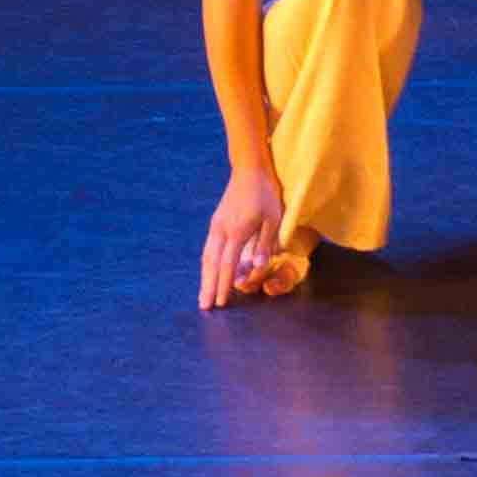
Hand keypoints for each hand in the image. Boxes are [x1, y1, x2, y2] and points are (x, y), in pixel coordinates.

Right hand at [196, 163, 284, 310]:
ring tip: (203, 295)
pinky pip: (208, 248)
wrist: (250, 170)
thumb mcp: (273, 217)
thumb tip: (258, 267)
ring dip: (205, 277)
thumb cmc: (266, 193)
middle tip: (205, 306)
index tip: (222, 301)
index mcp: (238, 229)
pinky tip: (208, 274)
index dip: (224, 283)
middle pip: (212, 263)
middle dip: (208, 286)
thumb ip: (265, 243)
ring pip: (207, 256)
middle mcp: (222, 229)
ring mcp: (216, 226)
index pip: (228, 263)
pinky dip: (207, 264)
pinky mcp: (215, 223)